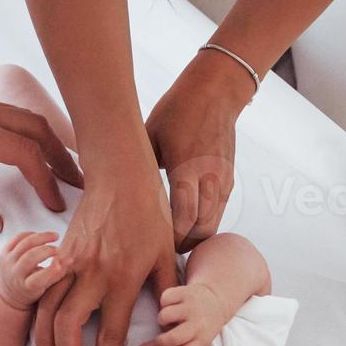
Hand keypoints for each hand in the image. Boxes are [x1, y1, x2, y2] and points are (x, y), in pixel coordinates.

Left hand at [0, 51, 82, 232]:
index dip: (45, 180)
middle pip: (37, 129)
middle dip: (62, 157)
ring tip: (63, 170)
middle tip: (78, 185)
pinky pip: (12, 115)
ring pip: (27, 118)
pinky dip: (31, 134)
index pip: (24, 154)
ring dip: (49, 143)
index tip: (55, 203)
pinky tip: (33, 152)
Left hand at [0, 231, 68, 308]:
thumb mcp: (46, 288)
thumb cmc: (33, 291)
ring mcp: (7, 262)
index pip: (38, 279)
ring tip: (55, 236)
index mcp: (26, 287)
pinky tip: (41, 236)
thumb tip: (70, 259)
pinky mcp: (4, 252)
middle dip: (47, 250)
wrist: (10, 293)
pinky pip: (18, 237)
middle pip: (30, 257)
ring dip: (41, 237)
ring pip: (24, 244)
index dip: (50, 271)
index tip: (62, 263)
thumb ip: (58, 274)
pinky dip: (31, 234)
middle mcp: (14, 275)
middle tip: (59, 249)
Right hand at [31, 154, 176, 345]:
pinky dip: (39, 313)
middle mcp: (94, 275)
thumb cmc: (150, 215)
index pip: (113, 335)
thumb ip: (167, 289)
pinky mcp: (59, 252)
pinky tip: (44, 327)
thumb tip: (171, 321)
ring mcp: (72, 263)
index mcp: (125, 280)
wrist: (121, 177)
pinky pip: (41, 290)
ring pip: (46, 312)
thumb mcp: (166, 254)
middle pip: (69, 329)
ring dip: (46, 341)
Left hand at [145, 50, 253, 250]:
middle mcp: (209, 178)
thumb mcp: (151, 136)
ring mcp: (222, 180)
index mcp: (187, 168)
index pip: (183, 217)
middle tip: (162, 253)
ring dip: (195, 237)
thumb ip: (141, 167)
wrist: (216, 92)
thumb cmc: (179, 110)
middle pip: (202, 229)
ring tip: (173, 242)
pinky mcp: (228, 179)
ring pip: (214, 224)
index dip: (170, 238)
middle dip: (183, 245)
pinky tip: (187, 224)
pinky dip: (204, 223)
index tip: (153, 246)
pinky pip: (218, 211)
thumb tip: (116, 190)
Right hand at [156, 283, 225, 345]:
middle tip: (161, 338)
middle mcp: (199, 323)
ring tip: (168, 318)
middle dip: (161, 340)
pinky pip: (164, 298)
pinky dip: (164, 301)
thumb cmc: (201, 327)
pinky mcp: (186, 292)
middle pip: (172, 338)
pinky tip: (172, 304)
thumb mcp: (199, 341)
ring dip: (162, 318)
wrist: (215, 302)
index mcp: (202, 339)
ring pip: (164, 315)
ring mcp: (193, 306)